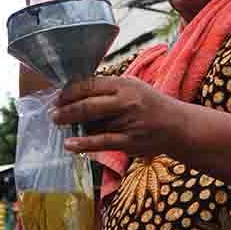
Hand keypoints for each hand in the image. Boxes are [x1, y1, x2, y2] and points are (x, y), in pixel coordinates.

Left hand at [51, 77, 187, 155]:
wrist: (177, 125)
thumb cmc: (149, 104)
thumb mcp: (132, 87)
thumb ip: (108, 89)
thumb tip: (76, 92)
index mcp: (125, 84)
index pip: (90, 85)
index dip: (70, 92)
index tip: (58, 97)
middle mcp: (126, 101)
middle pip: (89, 105)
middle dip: (66, 109)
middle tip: (53, 113)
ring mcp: (129, 122)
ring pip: (93, 124)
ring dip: (73, 125)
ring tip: (59, 124)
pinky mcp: (130, 141)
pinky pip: (102, 142)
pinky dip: (84, 144)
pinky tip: (70, 144)